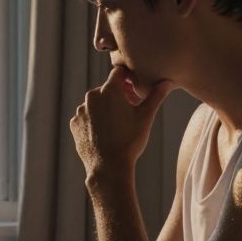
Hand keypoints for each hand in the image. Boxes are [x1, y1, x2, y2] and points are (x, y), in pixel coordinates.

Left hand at [70, 66, 174, 180]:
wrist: (109, 167)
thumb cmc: (130, 140)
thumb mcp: (146, 116)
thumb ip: (155, 96)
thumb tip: (167, 82)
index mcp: (109, 90)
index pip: (118, 73)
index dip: (128, 80)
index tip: (134, 91)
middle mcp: (91, 97)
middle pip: (106, 89)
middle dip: (118, 96)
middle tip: (130, 110)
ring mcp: (81, 111)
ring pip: (95, 103)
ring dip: (105, 108)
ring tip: (117, 124)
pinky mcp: (74, 124)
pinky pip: (86, 117)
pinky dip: (94, 120)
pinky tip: (105, 132)